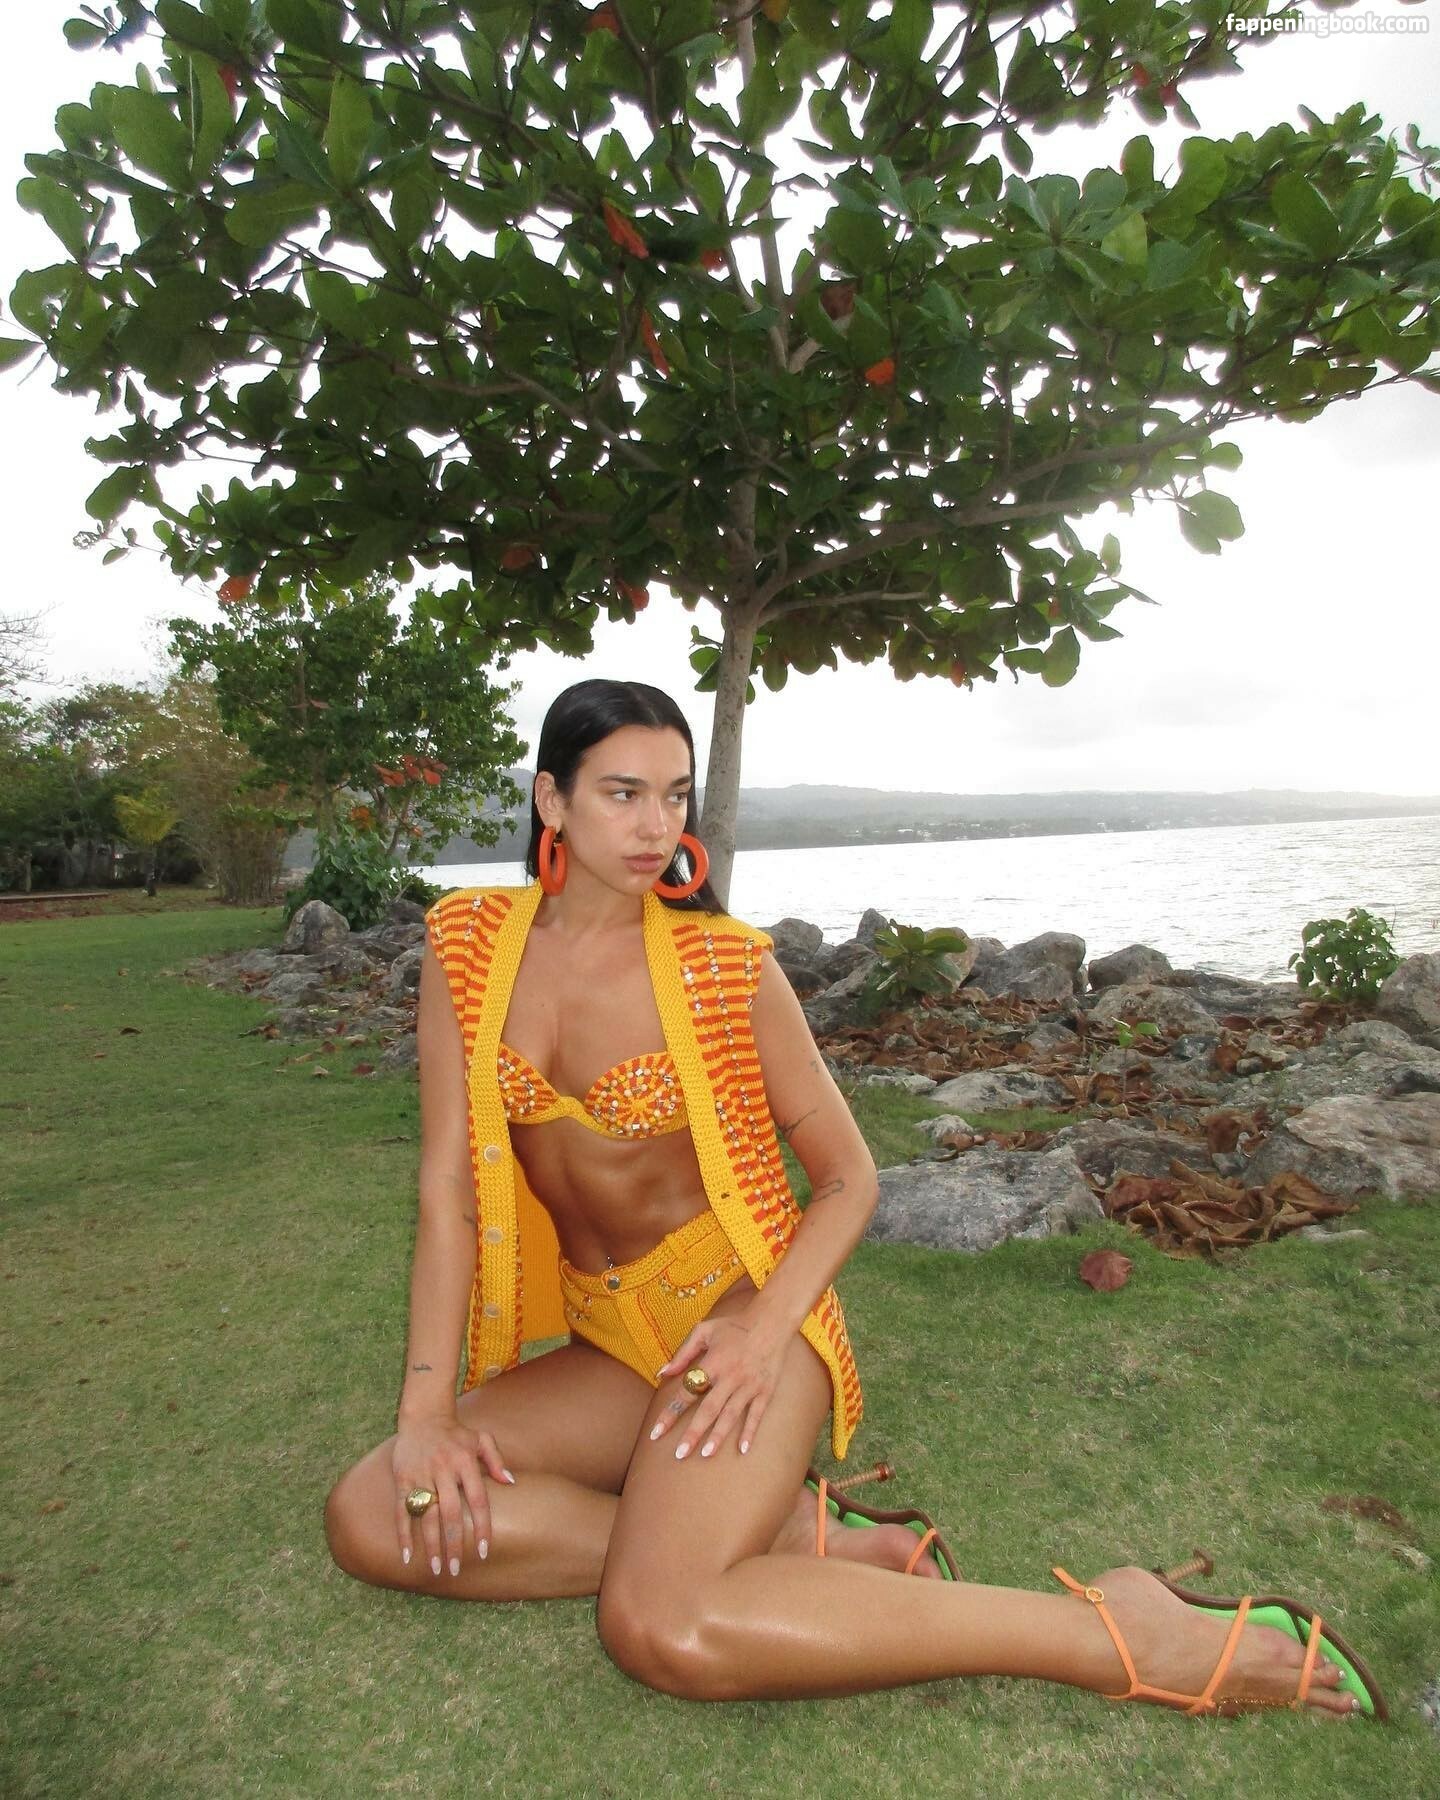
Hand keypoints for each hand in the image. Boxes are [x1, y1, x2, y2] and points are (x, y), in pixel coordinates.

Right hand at [391, 1415, 514, 1576]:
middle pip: (450, 1513)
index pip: (477, 1500)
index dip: (481, 1526)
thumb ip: (496, 1460)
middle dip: (454, 1544)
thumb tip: (511, 1482)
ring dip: (431, 1544)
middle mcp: (444, 1469)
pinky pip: (402, 1510)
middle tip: (456, 1570)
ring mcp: (421, 1474)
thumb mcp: (481, 1439)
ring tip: (436, 1569)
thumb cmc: (457, 1434)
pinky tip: (407, 1556)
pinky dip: (403, 1534)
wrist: (423, 1417)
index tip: (483, 1551)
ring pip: (426, 1515)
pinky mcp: (402, 1478)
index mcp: (465, 1462)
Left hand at [652, 1314, 785, 1461]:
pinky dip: (750, 1431)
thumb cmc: (734, 1326)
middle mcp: (730, 1376)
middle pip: (708, 1409)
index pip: (687, 1392)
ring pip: (731, 1415)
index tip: (655, 1433)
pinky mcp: (765, 1390)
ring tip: (705, 1454)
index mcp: (713, 1362)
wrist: (771, 1321)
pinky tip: (743, 1449)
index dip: (670, 1413)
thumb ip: (683, 1353)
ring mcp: (749, 1385)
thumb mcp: (704, 1331)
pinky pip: (757, 1414)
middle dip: (693, 1433)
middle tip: (679, 1455)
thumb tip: (661, 1373)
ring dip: (718, 1436)